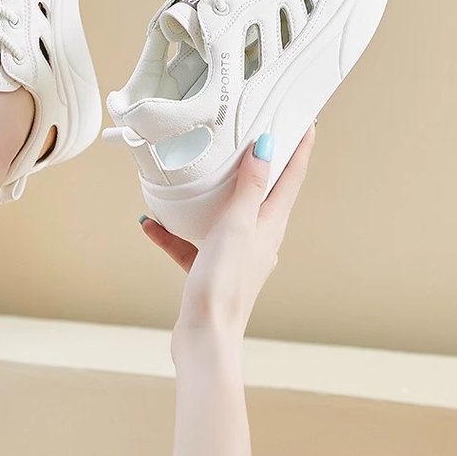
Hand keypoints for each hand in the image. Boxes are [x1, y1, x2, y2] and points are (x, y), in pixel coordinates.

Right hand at [141, 125, 315, 348]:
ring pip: (225, 214)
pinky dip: (175, 232)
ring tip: (197, 171)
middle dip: (259, 162)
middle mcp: (259, 238)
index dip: (300, 146)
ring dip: (212, 193)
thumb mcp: (237, 225)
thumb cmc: (225, 284)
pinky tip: (151, 223)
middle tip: (253, 131)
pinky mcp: (211, 270)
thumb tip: (267, 146)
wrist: (205, 336)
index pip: (292, 176)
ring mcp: (235, 255)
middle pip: (262, 191)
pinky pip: (193, 243)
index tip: (305, 119)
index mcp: (271, 225)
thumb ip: (250, 186)